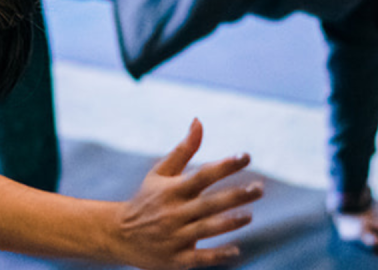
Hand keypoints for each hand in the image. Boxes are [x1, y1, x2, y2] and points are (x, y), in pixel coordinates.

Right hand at [111, 120, 262, 269]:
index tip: (246, 156)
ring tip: (248, 215)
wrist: (118, 235)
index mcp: (172, 190)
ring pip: (206, 229)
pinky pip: (199, 258)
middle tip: (259, 189)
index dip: (224, 166)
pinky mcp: (175, 259)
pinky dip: (217, 255)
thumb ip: (184, 150)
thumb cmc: (146, 199)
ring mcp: (175, 237)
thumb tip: (199, 120)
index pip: (202, 175)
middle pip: (209, 203)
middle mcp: (174, 213)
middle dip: (236, 196)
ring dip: (229, 223)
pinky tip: (236, 250)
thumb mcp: (160, 173)